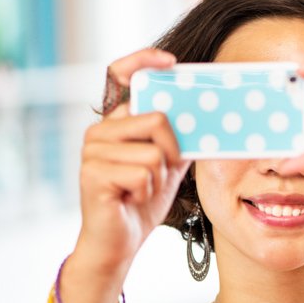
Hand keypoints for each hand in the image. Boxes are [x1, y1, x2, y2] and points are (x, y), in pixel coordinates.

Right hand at [76, 49, 191, 271]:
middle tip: (161, 171)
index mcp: (118, 122)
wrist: (120, 240)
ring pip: (154, 152)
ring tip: (141, 188)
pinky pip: (143, 174)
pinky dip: (147, 191)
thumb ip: (182, 138)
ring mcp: (93, 151)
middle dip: (173, 150)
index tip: (170, 62)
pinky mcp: (92, 173)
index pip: (120, 75)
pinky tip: (130, 198)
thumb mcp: (170, 164)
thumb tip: (211, 117)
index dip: (143, 61)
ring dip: (159, 177)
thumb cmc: (142, 199)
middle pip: (158, 118)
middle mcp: (101, 130)